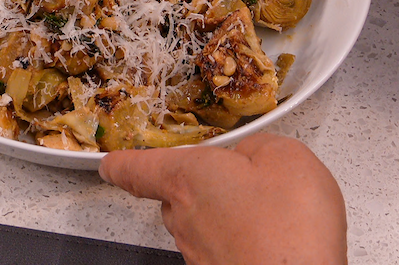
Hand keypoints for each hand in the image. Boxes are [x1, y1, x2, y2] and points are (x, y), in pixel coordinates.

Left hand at [98, 133, 346, 264]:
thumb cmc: (289, 227)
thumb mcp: (285, 158)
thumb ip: (258, 147)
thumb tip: (252, 153)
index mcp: (184, 177)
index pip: (135, 169)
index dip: (121, 164)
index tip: (109, 163)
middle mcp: (182, 217)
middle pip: (176, 197)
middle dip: (202, 188)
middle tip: (243, 183)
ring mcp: (198, 253)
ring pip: (202, 225)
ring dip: (227, 218)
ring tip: (272, 217)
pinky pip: (224, 250)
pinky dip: (245, 243)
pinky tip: (277, 242)